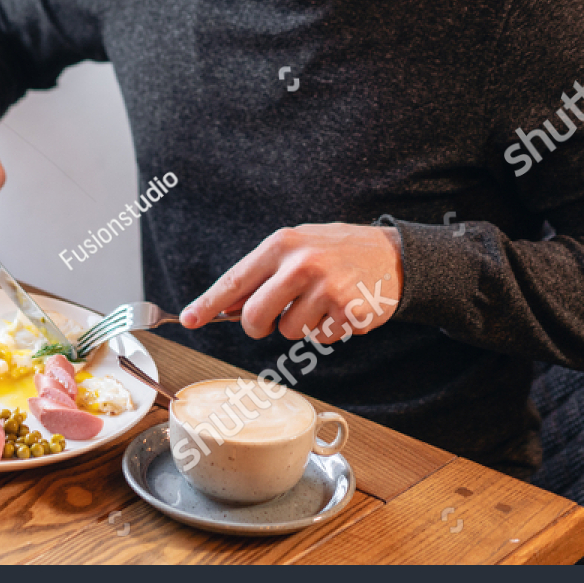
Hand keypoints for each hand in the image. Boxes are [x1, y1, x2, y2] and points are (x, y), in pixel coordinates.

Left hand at [180, 223, 403, 343]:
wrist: (395, 254)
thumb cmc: (335, 252)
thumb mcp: (297, 247)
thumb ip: (263, 273)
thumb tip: (228, 306)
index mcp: (282, 244)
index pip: (235, 280)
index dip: (208, 303)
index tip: (188, 320)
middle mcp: (301, 264)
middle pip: (254, 318)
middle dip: (258, 327)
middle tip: (274, 319)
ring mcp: (325, 288)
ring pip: (288, 332)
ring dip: (301, 325)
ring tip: (322, 301)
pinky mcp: (348, 311)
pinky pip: (321, 338)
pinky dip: (328, 330)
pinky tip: (342, 308)